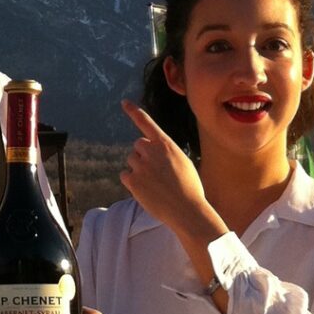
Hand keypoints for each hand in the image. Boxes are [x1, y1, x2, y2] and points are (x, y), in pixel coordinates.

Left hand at [118, 99, 207, 231]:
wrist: (187, 210)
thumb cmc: (189, 188)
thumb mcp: (183, 162)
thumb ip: (166, 153)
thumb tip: (154, 151)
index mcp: (166, 144)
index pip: (147, 123)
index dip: (134, 112)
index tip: (124, 102)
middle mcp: (151, 151)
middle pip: (138, 146)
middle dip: (143, 155)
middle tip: (156, 171)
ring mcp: (140, 166)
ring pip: (131, 160)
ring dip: (139, 169)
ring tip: (155, 183)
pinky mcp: (132, 181)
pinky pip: (125, 175)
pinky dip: (132, 182)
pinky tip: (146, 190)